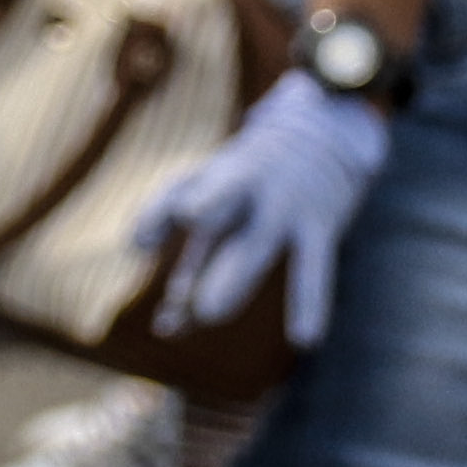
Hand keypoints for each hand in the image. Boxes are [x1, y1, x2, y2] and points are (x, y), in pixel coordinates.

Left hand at [131, 72, 393, 349]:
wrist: (327, 128)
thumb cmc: (254, 177)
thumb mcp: (217, 197)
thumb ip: (186, 248)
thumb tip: (150, 295)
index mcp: (217, 175)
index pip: (180, 192)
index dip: (158, 216)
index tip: (139, 244)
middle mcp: (248, 183)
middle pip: (221, 195)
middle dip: (205, 209)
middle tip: (185, 223)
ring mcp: (285, 204)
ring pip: (257, 240)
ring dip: (233, 274)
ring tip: (206, 314)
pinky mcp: (320, 225)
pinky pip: (314, 267)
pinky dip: (309, 301)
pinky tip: (305, 338)